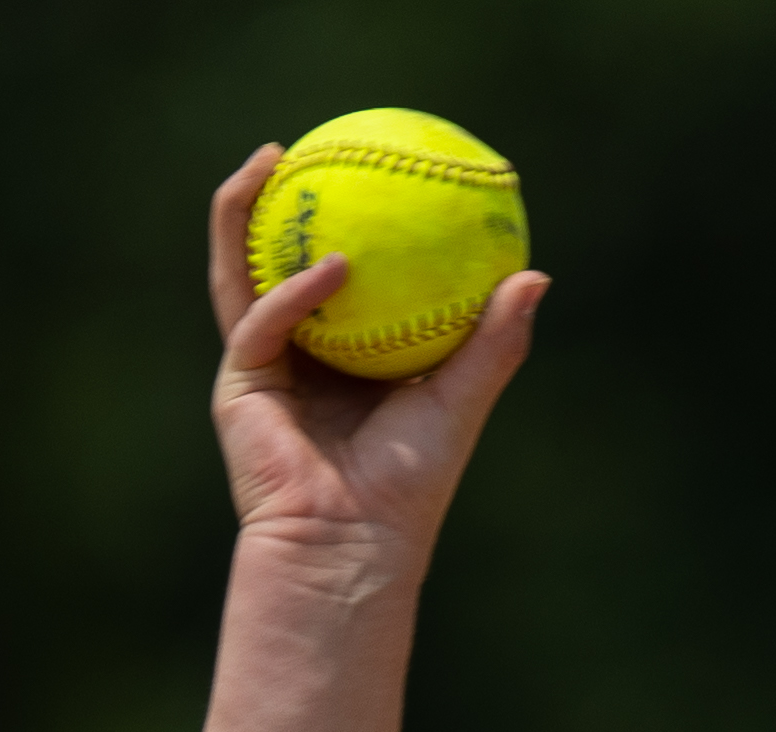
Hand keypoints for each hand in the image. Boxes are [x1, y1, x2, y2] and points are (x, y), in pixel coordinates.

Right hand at [203, 143, 546, 557]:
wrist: (356, 542)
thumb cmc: (412, 484)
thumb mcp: (461, 400)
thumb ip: (494, 341)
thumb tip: (536, 274)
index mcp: (344, 353)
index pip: (338, 274)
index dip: (343, 219)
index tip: (366, 171)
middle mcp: (298, 352)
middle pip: (273, 258)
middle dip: (274, 199)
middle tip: (301, 146)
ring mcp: (262, 365)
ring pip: (241, 271)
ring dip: (246, 215)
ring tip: (269, 161)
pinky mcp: (239, 382)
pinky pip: (263, 320)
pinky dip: (294, 293)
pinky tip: (328, 266)